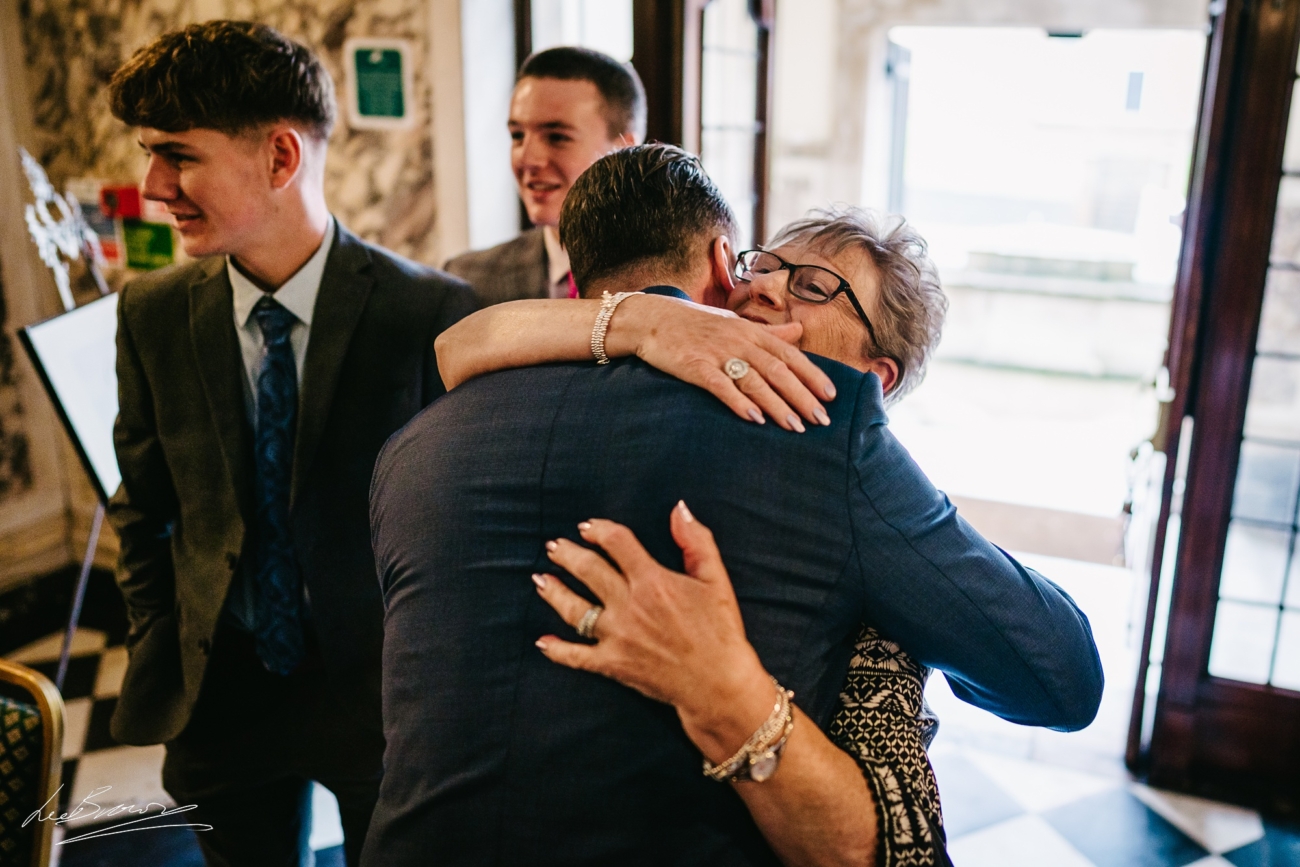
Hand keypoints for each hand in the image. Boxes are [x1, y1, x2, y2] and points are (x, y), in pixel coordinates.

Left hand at [533, 502, 776, 762]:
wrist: (718, 683)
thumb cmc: (721, 630)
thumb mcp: (715, 579)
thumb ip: (696, 540)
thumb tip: (678, 509)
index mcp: (653, 581)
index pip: (617, 543)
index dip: (599, 530)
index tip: (588, 527)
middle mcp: (629, 605)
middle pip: (588, 570)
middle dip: (567, 554)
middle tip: (554, 546)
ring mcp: (617, 636)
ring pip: (574, 609)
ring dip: (553, 592)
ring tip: (540, 579)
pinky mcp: (612, 664)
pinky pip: (576, 657)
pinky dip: (557, 650)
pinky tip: (542, 642)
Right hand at [607, 295, 836, 432]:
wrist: (652, 319)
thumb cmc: (697, 323)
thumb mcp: (736, 322)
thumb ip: (769, 332)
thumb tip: (800, 331)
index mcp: (751, 331)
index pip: (789, 354)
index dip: (812, 375)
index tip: (830, 396)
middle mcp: (738, 340)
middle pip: (777, 371)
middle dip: (801, 396)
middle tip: (820, 420)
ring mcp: (717, 353)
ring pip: (754, 381)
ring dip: (777, 405)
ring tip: (795, 427)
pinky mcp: (694, 366)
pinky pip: (721, 386)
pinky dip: (738, 402)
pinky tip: (754, 419)